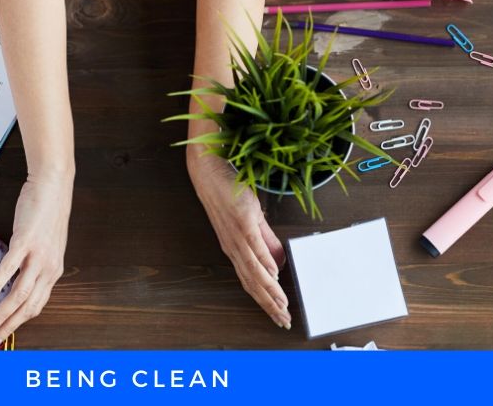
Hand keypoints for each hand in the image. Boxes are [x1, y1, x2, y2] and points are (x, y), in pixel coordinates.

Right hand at [0, 171, 72, 348]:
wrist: (53, 187)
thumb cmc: (47, 213)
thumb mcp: (47, 245)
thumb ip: (36, 264)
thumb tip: (19, 280)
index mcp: (53, 271)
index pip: (36, 306)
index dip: (19, 323)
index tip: (4, 335)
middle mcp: (48, 268)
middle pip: (27, 307)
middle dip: (8, 327)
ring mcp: (37, 256)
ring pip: (19, 295)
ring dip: (1, 315)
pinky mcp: (25, 242)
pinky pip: (8, 270)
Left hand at [188, 150, 290, 328]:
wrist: (208, 172)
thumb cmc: (227, 193)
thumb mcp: (250, 221)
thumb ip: (265, 242)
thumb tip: (277, 263)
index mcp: (234, 249)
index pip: (251, 282)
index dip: (265, 301)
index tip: (278, 316)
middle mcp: (233, 247)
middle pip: (253, 283)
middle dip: (269, 305)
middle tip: (283, 321)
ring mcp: (238, 236)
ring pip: (255, 271)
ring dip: (269, 292)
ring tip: (282, 306)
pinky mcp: (243, 223)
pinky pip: (255, 248)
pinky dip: (265, 264)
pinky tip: (274, 276)